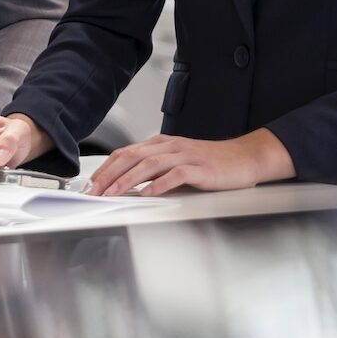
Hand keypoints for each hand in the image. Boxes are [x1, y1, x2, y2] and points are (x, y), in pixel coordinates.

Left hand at [87, 128, 293, 196]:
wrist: (245, 158)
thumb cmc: (212, 163)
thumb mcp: (178, 162)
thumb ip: (155, 169)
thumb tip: (127, 184)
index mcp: (163, 144)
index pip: (126, 152)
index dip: (106, 168)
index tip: (91, 184)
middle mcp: (171, 147)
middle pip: (132, 156)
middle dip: (109, 175)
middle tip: (94, 191)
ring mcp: (185, 156)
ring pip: (149, 164)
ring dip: (127, 180)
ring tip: (113, 193)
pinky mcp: (199, 168)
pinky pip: (175, 175)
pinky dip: (158, 184)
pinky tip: (147, 193)